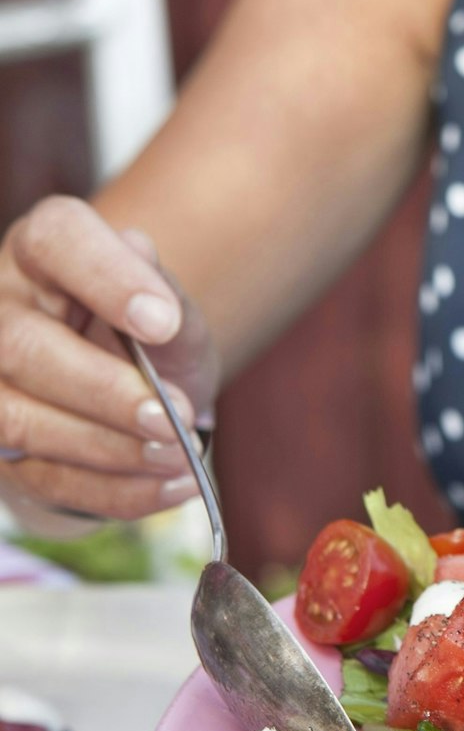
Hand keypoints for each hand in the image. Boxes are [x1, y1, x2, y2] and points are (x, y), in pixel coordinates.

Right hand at [0, 196, 217, 526]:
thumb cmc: (151, 337)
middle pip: (21, 348)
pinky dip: (117, 490)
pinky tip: (173, 485)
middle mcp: (0, 309)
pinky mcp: (4, 453)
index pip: (57, 240)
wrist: (136, 393)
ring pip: (19, 422)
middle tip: (172, 416)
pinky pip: (47, 479)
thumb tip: (139, 252)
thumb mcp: (172, 306)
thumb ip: (163, 288)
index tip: (163, 322)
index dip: (107, 278)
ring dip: (108, 449)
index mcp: (42, 251)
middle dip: (103, 391)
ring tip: (179, 455)